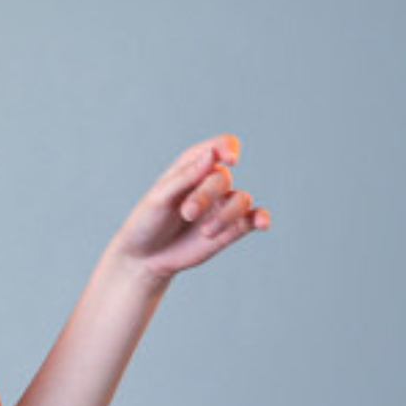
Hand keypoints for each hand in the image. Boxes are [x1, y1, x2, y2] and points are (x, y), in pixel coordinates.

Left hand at [113, 136, 269, 286]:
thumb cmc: (147, 221)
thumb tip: (212, 154)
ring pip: (241, 199)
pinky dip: (260, 218)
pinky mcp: (230, 229)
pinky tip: (262, 223)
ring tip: (206, 233)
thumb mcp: (160, 197)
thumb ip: (186, 176)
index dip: (228, 148)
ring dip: (226, 215)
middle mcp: (212, 183)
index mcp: (194, 165)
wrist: (143, 258)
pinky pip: (252, 219)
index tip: (229, 159)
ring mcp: (222, 206)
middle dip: (205, 196)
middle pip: (222, 179)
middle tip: (187, 213)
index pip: (220, 146)